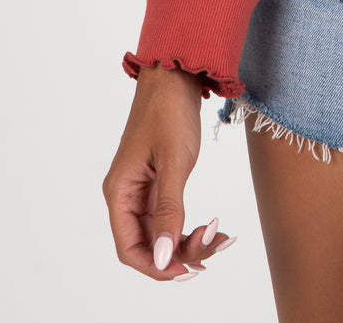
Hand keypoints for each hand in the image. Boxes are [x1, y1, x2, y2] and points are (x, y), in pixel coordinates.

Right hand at [103, 64, 236, 280]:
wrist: (177, 72)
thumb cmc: (170, 110)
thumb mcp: (174, 162)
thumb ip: (168, 211)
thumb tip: (161, 258)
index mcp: (120, 191)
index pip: (129, 248)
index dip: (156, 266)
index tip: (188, 270)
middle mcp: (127, 194)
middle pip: (149, 244)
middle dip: (181, 252)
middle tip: (216, 244)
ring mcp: (144, 188)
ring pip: (163, 233)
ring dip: (190, 241)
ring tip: (222, 236)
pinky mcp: (160, 181)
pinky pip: (172, 216)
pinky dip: (192, 225)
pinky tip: (215, 225)